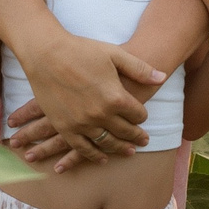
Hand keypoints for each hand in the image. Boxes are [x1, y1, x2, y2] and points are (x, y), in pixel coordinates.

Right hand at [2, 34, 160, 168]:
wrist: (46, 53)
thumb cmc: (81, 50)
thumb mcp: (114, 54)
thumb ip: (140, 68)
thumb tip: (162, 77)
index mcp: (116, 97)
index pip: (138, 114)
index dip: (142, 116)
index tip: (142, 116)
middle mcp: (101, 114)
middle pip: (125, 131)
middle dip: (136, 136)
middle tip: (144, 141)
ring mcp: (82, 123)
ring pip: (107, 143)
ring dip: (120, 148)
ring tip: (129, 151)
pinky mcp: (65, 127)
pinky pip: (83, 148)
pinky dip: (94, 155)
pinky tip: (103, 158)